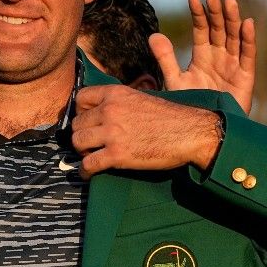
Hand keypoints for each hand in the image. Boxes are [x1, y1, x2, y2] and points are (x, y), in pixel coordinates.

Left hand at [71, 85, 220, 179]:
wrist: (190, 133)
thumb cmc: (169, 117)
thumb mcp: (140, 98)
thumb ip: (119, 103)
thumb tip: (102, 113)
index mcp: (116, 93)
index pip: (80, 98)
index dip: (80, 111)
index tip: (86, 121)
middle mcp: (110, 110)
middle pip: (77, 123)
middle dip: (82, 134)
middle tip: (91, 143)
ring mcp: (112, 133)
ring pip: (78, 142)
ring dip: (82, 151)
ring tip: (91, 155)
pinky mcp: (117, 154)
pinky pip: (88, 164)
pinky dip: (86, 171)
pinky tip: (88, 173)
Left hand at [149, 0, 255, 113]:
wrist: (207, 132)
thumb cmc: (192, 107)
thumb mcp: (176, 81)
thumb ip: (165, 59)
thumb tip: (153, 34)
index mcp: (202, 56)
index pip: (201, 29)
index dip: (198, 14)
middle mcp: (219, 57)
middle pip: (218, 29)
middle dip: (215, 12)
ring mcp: (233, 65)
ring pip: (234, 37)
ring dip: (232, 19)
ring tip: (229, 1)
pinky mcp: (246, 77)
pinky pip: (248, 55)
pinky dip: (248, 39)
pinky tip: (247, 23)